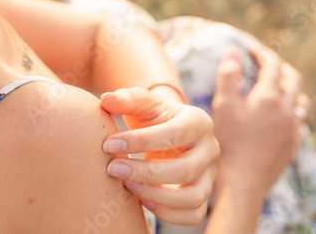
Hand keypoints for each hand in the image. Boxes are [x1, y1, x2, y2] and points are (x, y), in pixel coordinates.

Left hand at [100, 88, 219, 224]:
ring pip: (194, 197)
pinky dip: (167, 213)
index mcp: (199, 122)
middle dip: (146, 173)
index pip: (175, 134)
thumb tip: (105, 100)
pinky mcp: (202, 195)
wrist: (165, 132)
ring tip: (126, 185)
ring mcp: (209, 175)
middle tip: (112, 168)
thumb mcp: (141, 103)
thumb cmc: (152, 117)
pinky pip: (192, 215)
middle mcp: (210, 149)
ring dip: (156, 196)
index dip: (141, 142)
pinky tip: (140, 200)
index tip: (109, 145)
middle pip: (186, 169)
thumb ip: (125, 99)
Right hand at [212, 47, 306, 195]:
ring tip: (273, 89)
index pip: (272, 65)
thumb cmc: (228, 142)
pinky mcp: (293, 144)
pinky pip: (299, 120)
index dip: (261, 54)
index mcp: (269, 97)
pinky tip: (277, 116)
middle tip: (263, 65)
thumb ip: (228, 75)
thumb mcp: (223, 105)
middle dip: (279, 68)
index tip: (250, 50)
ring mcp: (293, 128)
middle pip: (293, 78)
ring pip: (300, 100)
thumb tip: (233, 50)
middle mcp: (287, 110)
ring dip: (289, 89)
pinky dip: (289, 110)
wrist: (243, 180)